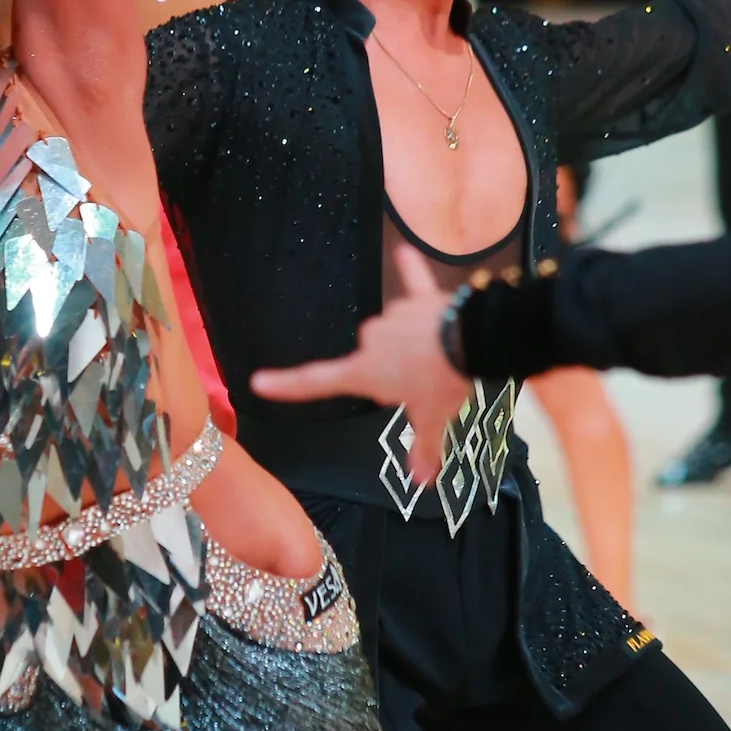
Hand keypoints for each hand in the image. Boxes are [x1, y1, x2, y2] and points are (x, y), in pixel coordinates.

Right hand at [251, 246, 468, 485]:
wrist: (472, 341)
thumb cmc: (444, 383)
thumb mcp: (432, 421)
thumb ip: (424, 448)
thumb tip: (421, 481)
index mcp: (364, 373)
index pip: (316, 382)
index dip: (286, 385)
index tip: (257, 382)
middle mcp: (370, 341)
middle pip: (371, 358)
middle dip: (392, 369)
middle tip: (423, 382)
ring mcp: (393, 316)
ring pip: (393, 331)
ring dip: (410, 341)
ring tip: (440, 354)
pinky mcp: (419, 298)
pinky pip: (412, 281)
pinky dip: (410, 269)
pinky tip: (404, 250)